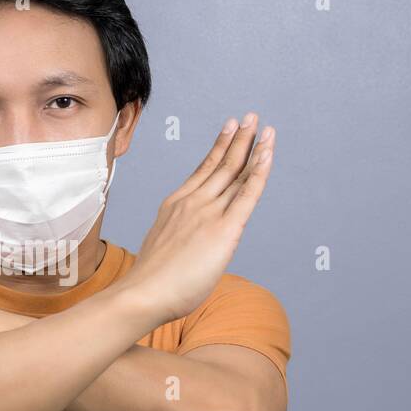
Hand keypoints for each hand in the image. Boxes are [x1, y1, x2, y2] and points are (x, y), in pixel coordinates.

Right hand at [118, 114, 274, 324]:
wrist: (142, 293)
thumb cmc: (149, 283)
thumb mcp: (162, 249)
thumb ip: (177, 239)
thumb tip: (184, 247)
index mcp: (176, 205)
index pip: (203, 171)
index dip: (218, 149)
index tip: (228, 131)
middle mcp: (192, 202)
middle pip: (222, 164)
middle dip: (238, 138)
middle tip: (249, 117)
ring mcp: (208, 213)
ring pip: (235, 172)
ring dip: (251, 146)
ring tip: (262, 126)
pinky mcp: (224, 229)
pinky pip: (247, 194)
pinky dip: (260, 171)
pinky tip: (268, 153)